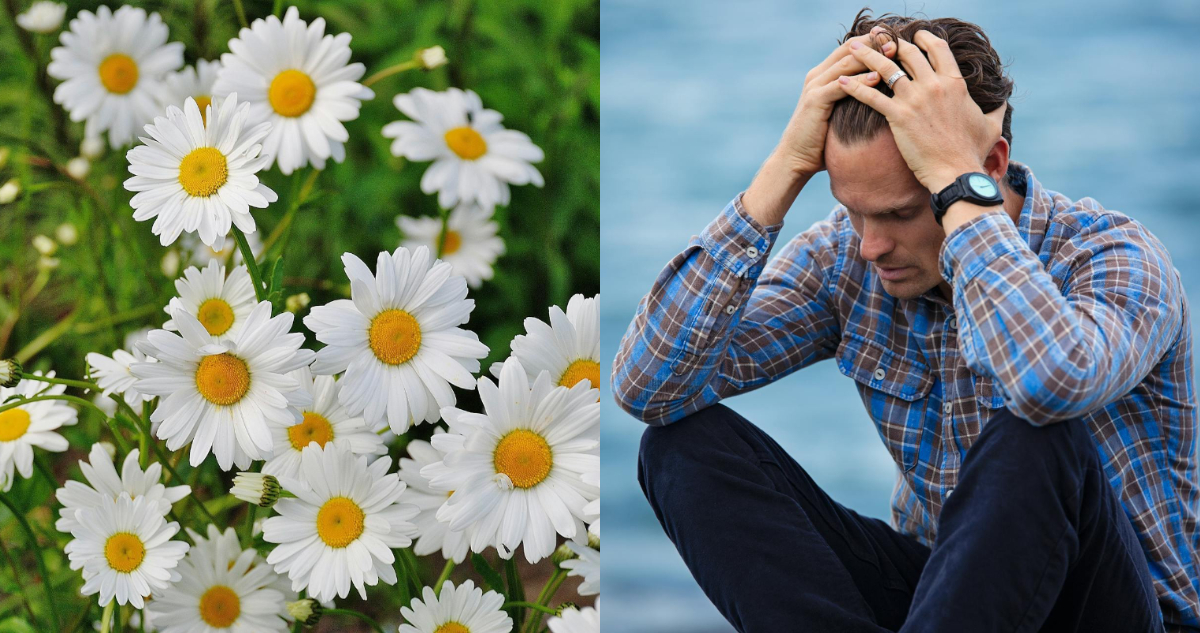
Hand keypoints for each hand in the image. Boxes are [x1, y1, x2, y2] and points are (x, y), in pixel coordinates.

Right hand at [774, 29, 897, 176]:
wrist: (796, 158)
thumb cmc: (821, 140)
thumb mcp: (839, 113)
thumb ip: (853, 98)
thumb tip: (881, 95)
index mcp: (823, 74)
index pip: (851, 48)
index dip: (873, 41)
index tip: (896, 40)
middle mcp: (817, 75)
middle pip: (849, 48)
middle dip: (874, 43)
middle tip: (897, 41)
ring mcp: (814, 86)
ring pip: (846, 62)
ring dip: (871, 58)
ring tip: (893, 54)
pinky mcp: (815, 100)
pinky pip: (841, 86)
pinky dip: (860, 80)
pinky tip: (877, 78)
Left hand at [837, 30, 1006, 191]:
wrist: (956, 172)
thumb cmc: (972, 152)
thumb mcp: (990, 125)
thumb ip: (996, 108)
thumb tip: (1004, 100)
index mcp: (955, 83)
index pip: (937, 48)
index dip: (922, 38)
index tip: (911, 35)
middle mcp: (934, 85)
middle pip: (908, 53)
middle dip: (890, 41)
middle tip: (876, 35)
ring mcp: (915, 99)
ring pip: (885, 68)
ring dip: (866, 55)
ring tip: (851, 48)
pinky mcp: (898, 116)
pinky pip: (871, 96)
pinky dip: (853, 87)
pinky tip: (840, 82)